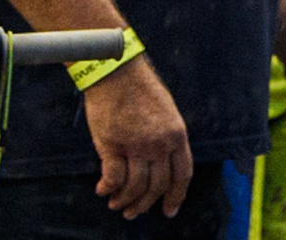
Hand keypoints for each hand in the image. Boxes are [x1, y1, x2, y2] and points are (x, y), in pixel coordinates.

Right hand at [80, 58, 191, 219]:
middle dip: (146, 204)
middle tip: (133, 213)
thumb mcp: (166, 112)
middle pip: (158, 185)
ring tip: (116, 205)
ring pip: (135, 187)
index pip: (183, 174)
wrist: (117, 72)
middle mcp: (160, 143)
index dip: (176, 196)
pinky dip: (108, 188)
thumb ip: (166, 138)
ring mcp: (137, 145)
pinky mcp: (113, 145)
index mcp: (178, 134)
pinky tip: (103, 190)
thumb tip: (160, 165)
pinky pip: (113, 178)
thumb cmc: (140, 90)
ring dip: (125, 201)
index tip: (170, 210)